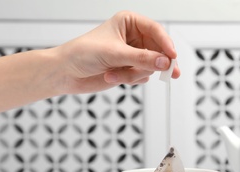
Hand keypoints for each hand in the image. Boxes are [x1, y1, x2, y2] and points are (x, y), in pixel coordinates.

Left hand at [56, 11, 180, 93]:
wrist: (66, 73)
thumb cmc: (83, 53)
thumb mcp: (114, 53)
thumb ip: (142, 58)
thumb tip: (165, 62)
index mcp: (129, 23)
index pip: (156, 30)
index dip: (166, 44)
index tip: (172, 57)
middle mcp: (134, 37)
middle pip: (158, 50)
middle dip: (152, 63)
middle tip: (166, 73)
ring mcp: (133, 55)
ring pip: (151, 66)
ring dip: (134, 73)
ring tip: (115, 73)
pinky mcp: (130, 69)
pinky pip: (143, 76)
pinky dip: (130, 80)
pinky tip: (113, 76)